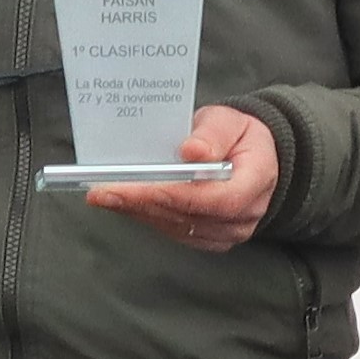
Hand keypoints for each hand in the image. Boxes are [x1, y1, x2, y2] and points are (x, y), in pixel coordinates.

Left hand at [80, 107, 278, 250]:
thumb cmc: (240, 136)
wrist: (253, 157)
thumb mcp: (230, 120)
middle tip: (102, 192)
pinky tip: (124, 204)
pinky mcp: (209, 238)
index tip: (134, 186)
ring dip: (139, 211)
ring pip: (177, 227)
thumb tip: (192, 151)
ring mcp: (228, 232)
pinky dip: (147, 216)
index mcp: (257, 180)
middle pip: (189, 216)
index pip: (215, 198)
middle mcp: (245, 214)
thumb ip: (212, 133)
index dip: (172, 195)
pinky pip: (175, 231)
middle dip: (142, 203)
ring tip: (105, 196)